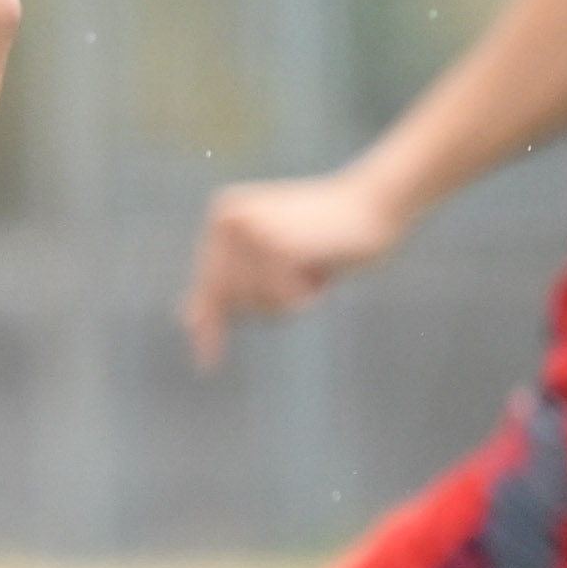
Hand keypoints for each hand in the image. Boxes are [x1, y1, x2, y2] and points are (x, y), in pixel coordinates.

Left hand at [181, 168, 402, 371]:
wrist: (378, 203)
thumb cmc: (331, 235)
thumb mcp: (274, 259)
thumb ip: (233, 284)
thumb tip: (188, 322)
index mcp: (224, 217)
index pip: (209, 284)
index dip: (209, 325)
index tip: (208, 364)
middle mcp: (229, 220)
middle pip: (235, 302)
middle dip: (273, 304)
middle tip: (306, 272)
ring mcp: (251, 231)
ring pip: (259, 304)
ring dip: (292, 298)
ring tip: (314, 263)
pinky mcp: (277, 246)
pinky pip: (285, 300)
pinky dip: (307, 295)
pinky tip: (323, 266)